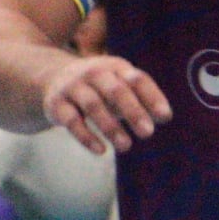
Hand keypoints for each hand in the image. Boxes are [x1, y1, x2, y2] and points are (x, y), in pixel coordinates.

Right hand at [42, 53, 171, 153]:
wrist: (53, 78)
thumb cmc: (100, 89)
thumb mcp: (121, 87)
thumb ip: (142, 100)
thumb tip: (163, 116)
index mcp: (116, 68)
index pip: (137, 79)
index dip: (152, 97)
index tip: (165, 117)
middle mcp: (94, 73)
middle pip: (115, 90)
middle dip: (132, 111)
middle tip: (147, 133)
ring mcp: (73, 86)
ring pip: (93, 105)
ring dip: (110, 126)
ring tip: (126, 146)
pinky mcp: (56, 103)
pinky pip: (71, 120)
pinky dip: (86, 136)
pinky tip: (101, 151)